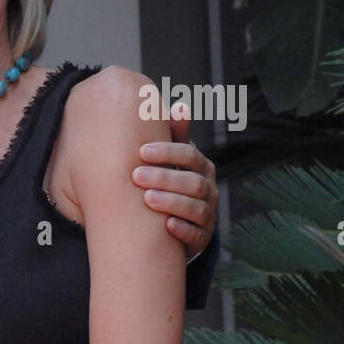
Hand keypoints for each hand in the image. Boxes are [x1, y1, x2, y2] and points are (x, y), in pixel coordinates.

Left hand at [132, 102, 218, 259]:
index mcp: (201, 167)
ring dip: (171, 202)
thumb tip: (180, 106)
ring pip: (196, 208)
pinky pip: (196, 234)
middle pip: (193, 182)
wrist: (175, 224)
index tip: (141, 151)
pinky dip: (182, 230)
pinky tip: (166, 226)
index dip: (168, 152)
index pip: (190, 155)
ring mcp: (207, 214)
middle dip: (164, 178)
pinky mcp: (201, 237)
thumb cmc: (170, 183)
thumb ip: (175, 136)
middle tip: (136, 175)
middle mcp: (208, 189)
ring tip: (147, 199)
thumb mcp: (172, 160)